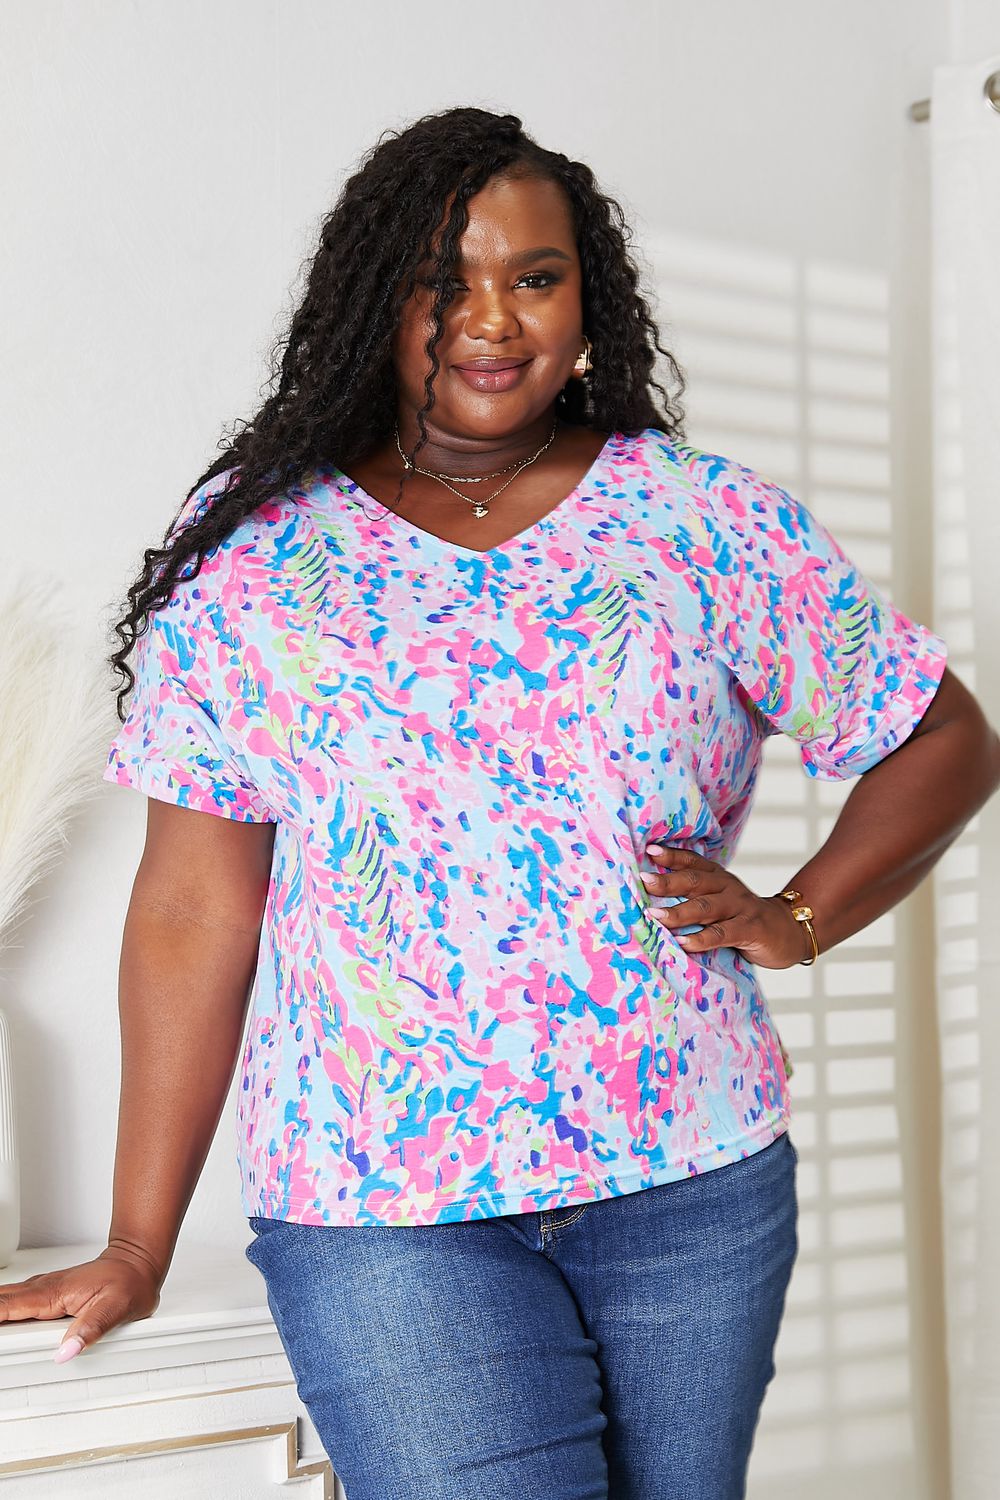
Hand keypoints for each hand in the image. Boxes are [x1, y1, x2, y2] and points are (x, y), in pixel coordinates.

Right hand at [0, 1244, 163, 1364]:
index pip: (8, 1307)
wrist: (137, 1263)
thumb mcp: (117, 1308)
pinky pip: (12, 1301)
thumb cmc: (129, 1283)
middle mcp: (43, 1289)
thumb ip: (90, 1329)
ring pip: (3, 1300)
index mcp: (53, 1294)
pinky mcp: (45, 1294)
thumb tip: (66, 1352)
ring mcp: (42, 1290)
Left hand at [640, 843, 812, 970]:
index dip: (672, 855)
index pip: (693, 862)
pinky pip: (723, 933)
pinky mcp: (751, 928)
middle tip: (643, 881)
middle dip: (667, 881)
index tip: (648, 851)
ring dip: (679, 912)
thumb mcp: (720, 901)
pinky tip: (683, 943)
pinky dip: (702, 938)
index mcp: (718, 877)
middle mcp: (727, 887)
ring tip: (655, 916)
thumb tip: (650, 901)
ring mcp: (740, 906)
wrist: (788, 931)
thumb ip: (694, 898)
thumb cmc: (742, 918)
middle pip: (695, 881)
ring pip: (706, 906)